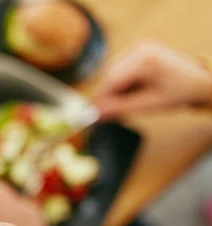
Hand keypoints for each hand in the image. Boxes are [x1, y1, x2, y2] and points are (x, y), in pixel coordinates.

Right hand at [95, 41, 211, 119]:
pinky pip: (119, 68)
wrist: (197, 80)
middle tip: (109, 114)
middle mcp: (139, 48)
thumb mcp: (148, 104)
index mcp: (145, 60)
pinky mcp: (137, 49)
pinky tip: (132, 91)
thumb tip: (95, 114)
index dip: (100, 99)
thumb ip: (120, 108)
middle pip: (110, 76)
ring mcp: (138, 46)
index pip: (112, 80)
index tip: (92, 115)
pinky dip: (121, 82)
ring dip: (115, 90)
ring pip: (112, 73)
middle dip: (108, 96)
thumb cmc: (178, 92)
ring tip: (127, 103)